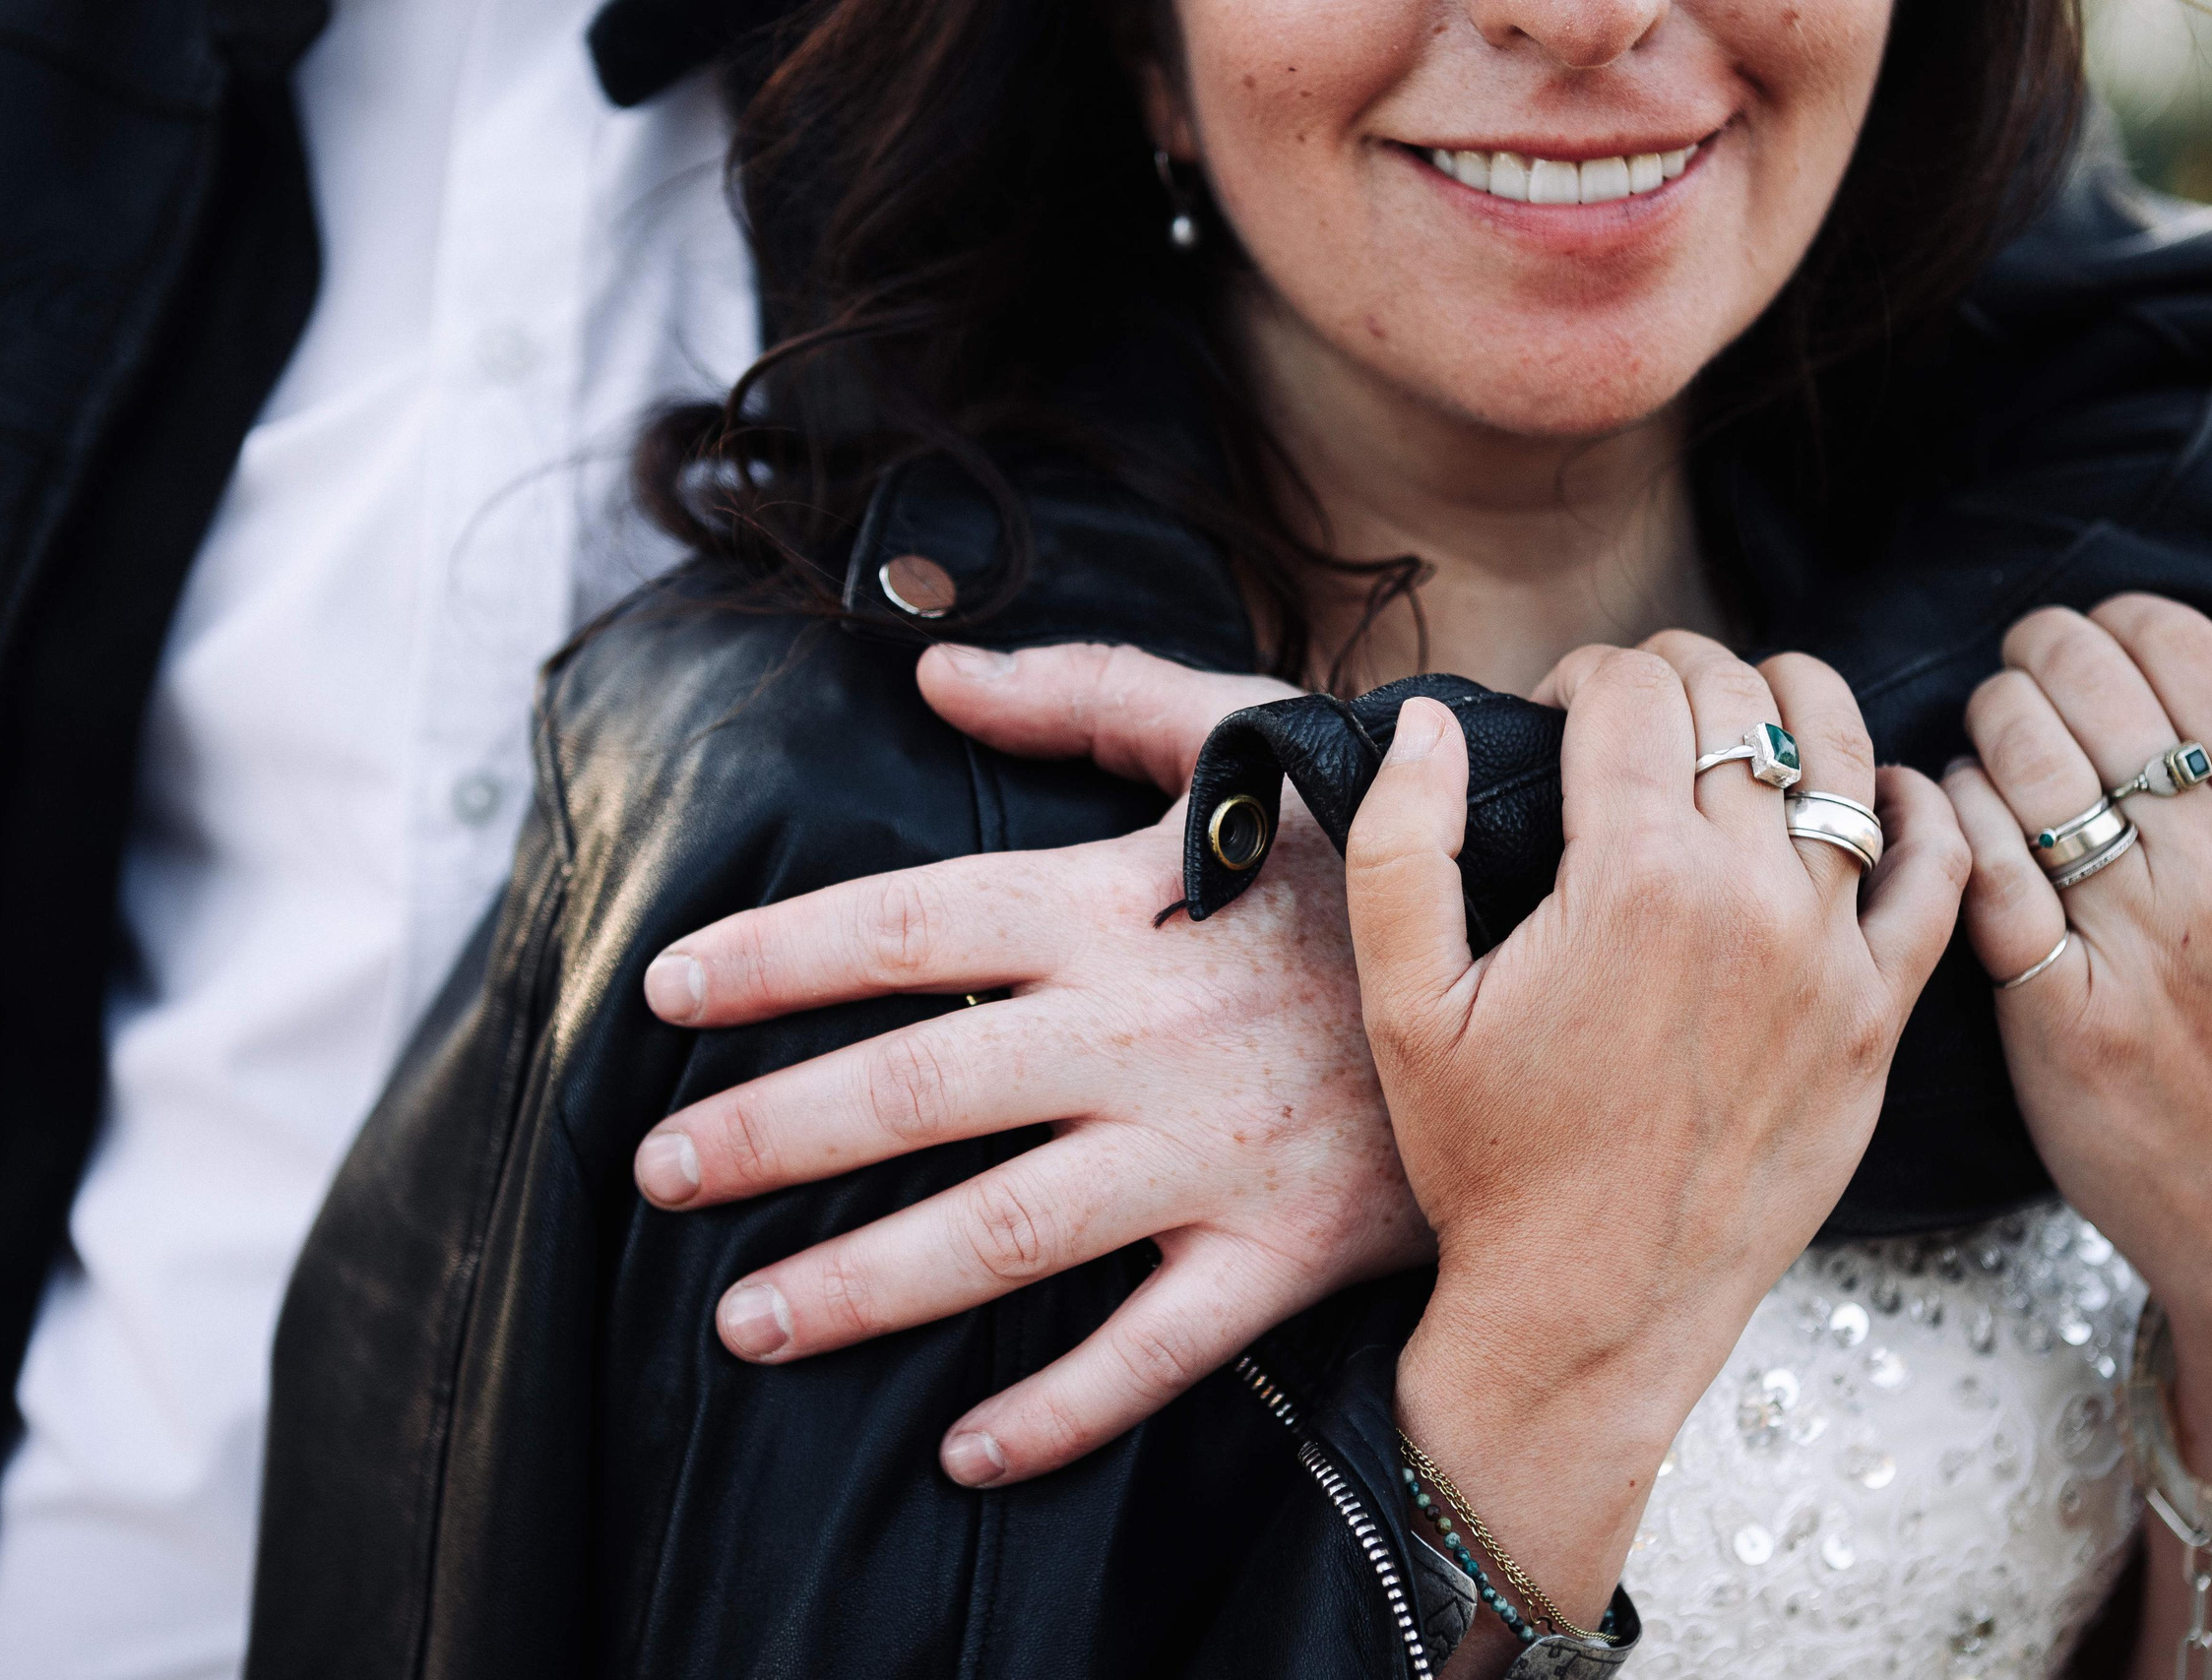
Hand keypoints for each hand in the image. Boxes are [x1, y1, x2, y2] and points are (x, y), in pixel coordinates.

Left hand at [634, 643, 1429, 1485]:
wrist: (1553, 946)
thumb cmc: (1371, 837)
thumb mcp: (1243, 728)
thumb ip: (1087, 691)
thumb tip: (935, 670)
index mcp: (1121, 901)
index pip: (907, 926)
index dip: (773, 957)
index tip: (663, 995)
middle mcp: (1145, 1032)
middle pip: (919, 1089)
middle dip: (769, 1135)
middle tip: (659, 1172)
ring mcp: (1212, 1154)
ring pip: (1004, 1233)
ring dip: (861, 1286)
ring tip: (745, 1321)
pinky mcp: (1283, 1250)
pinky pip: (1156, 1352)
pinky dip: (1061, 1412)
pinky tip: (962, 1451)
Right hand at [1349, 634, 1967, 1649]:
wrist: (1593, 1308)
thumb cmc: (1489, 1161)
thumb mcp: (1401, 1003)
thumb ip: (1400, 842)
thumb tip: (1428, 721)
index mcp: (1632, 876)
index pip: (1631, 688)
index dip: (1580, 675)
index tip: (1554, 713)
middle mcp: (1750, 896)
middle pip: (1735, 700)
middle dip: (1672, 675)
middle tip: (1630, 717)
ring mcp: (1830, 954)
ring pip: (1841, 753)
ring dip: (1786, 707)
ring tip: (1738, 728)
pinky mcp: (1878, 1013)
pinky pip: (1939, 871)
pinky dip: (1918, 806)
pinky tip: (1876, 791)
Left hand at [1944, 596, 2211, 1490]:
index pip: (2186, 655)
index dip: (2119, 623)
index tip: (2091, 637)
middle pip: (2087, 694)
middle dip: (2036, 658)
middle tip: (2019, 670)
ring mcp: (2132, 941)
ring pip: (2025, 772)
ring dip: (1987, 729)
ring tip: (1985, 739)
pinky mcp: (2056, 1009)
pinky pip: (1982, 877)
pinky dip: (1949, 824)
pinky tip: (1942, 811)